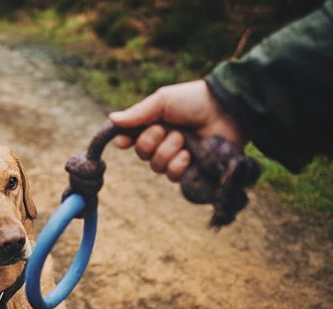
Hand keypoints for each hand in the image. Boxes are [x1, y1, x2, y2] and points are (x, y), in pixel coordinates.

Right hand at [109, 80, 244, 181]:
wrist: (227, 110)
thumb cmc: (195, 100)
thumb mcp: (162, 101)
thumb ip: (137, 114)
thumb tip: (111, 119)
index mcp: (156, 125)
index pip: (133, 139)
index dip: (126, 141)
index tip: (124, 141)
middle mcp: (165, 143)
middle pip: (143, 155)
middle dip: (151, 142)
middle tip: (167, 130)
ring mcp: (179, 158)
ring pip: (157, 167)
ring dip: (168, 152)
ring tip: (183, 140)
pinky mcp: (193, 171)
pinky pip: (173, 177)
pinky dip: (178, 165)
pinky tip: (188, 155)